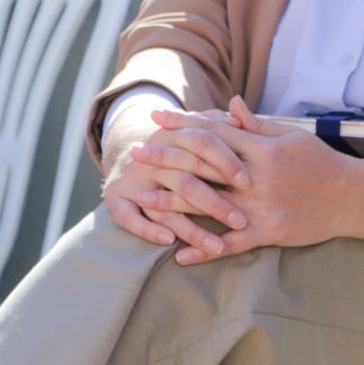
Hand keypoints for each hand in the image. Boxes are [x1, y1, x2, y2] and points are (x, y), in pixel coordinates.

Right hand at [102, 104, 250, 256]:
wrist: (128, 151)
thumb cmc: (176, 145)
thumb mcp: (192, 129)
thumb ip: (215, 125)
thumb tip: (239, 117)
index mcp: (172, 135)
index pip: (202, 143)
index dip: (225, 162)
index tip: (248, 183)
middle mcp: (151, 157)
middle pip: (185, 180)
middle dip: (215, 203)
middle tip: (240, 221)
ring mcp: (133, 179)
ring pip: (163, 207)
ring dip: (191, 229)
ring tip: (216, 247)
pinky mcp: (116, 198)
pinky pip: (129, 218)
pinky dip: (148, 230)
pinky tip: (170, 241)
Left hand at [137, 98, 355, 264]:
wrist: (352, 197)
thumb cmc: (321, 163)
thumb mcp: (291, 136)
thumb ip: (256, 125)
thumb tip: (229, 104)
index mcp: (260, 150)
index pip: (212, 133)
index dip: (182, 124)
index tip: (155, 118)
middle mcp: (255, 177)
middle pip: (202, 165)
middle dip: (167, 158)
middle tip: (137, 153)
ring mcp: (259, 208)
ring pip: (209, 205)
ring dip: (173, 203)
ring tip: (143, 199)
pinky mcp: (268, 233)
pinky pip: (231, 245)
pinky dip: (204, 251)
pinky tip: (179, 255)